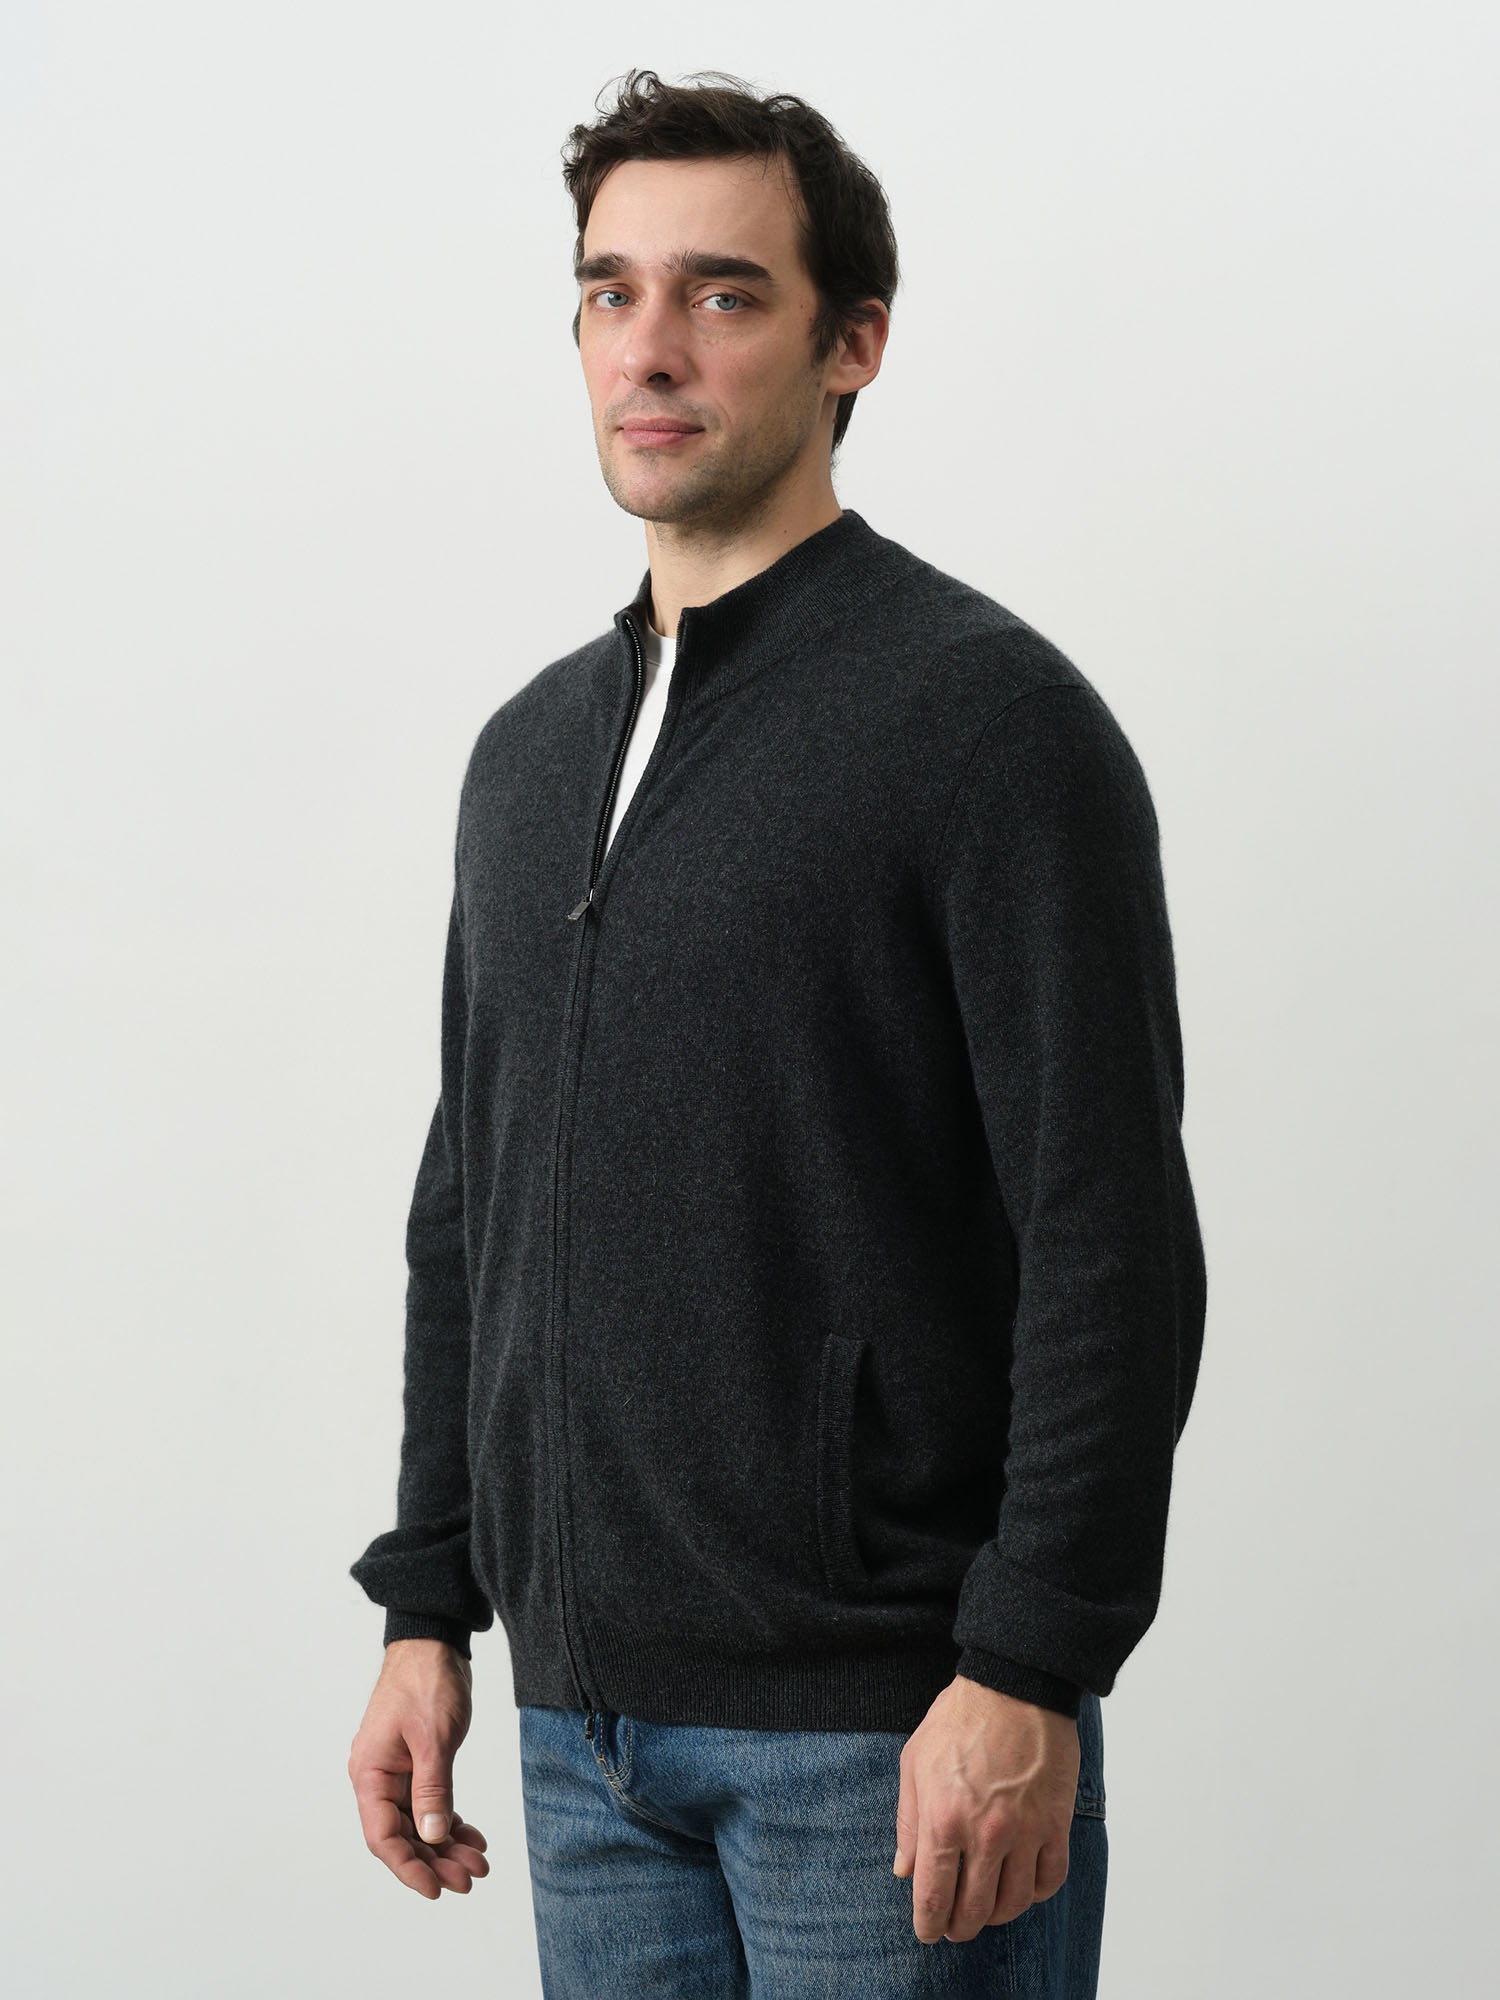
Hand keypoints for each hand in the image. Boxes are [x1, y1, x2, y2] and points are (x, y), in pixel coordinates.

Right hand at [348, 1637, 490, 1899]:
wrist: (434, 1642)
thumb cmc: (426, 1682)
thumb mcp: (433, 1739)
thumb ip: (433, 1790)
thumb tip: (432, 1838)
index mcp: (370, 1773)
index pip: (384, 1836)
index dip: (409, 1867)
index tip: (436, 1888)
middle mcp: (378, 1778)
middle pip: (403, 1835)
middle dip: (436, 1860)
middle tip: (470, 1877)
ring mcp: (397, 1772)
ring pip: (419, 1823)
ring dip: (446, 1845)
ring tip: (478, 1862)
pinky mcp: (416, 1764)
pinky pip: (430, 1804)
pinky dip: (450, 1821)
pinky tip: (472, 1836)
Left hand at [892, 1674, 1078, 1942]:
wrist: (1014, 1686)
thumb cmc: (960, 1719)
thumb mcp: (915, 1762)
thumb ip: (908, 1821)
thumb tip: (905, 1871)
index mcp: (943, 1820)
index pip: (934, 1898)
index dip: (929, 1925)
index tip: (928, 1932)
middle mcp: (985, 1834)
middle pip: (974, 1911)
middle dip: (960, 1927)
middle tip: (955, 1926)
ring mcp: (1025, 1831)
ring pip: (1014, 1904)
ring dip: (997, 1914)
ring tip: (987, 1907)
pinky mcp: (1056, 1823)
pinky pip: (1050, 1881)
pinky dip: (1035, 1893)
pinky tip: (1022, 1884)